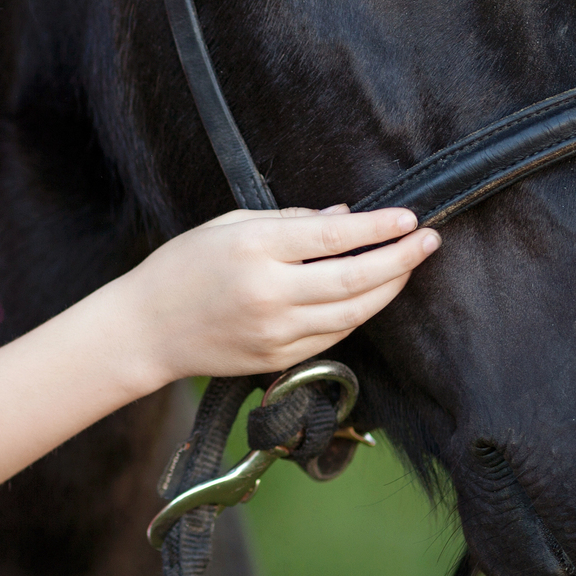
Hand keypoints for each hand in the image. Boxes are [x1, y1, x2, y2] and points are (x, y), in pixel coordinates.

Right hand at [122, 205, 437, 383]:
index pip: (333, 237)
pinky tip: (372, 295)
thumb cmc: (182, 267)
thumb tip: (344, 217)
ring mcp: (276, 331)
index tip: (409, 218)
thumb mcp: (228, 225)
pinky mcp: (279, 358)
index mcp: (254, 249)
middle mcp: (269, 293)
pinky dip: (359, 313)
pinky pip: (334, 335)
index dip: (378, 228)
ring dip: (389, 289)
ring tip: (408, 266)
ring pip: (353, 312)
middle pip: (355, 279)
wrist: (147, 329)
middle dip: (400, 259)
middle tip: (429, 241)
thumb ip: (289, 220)